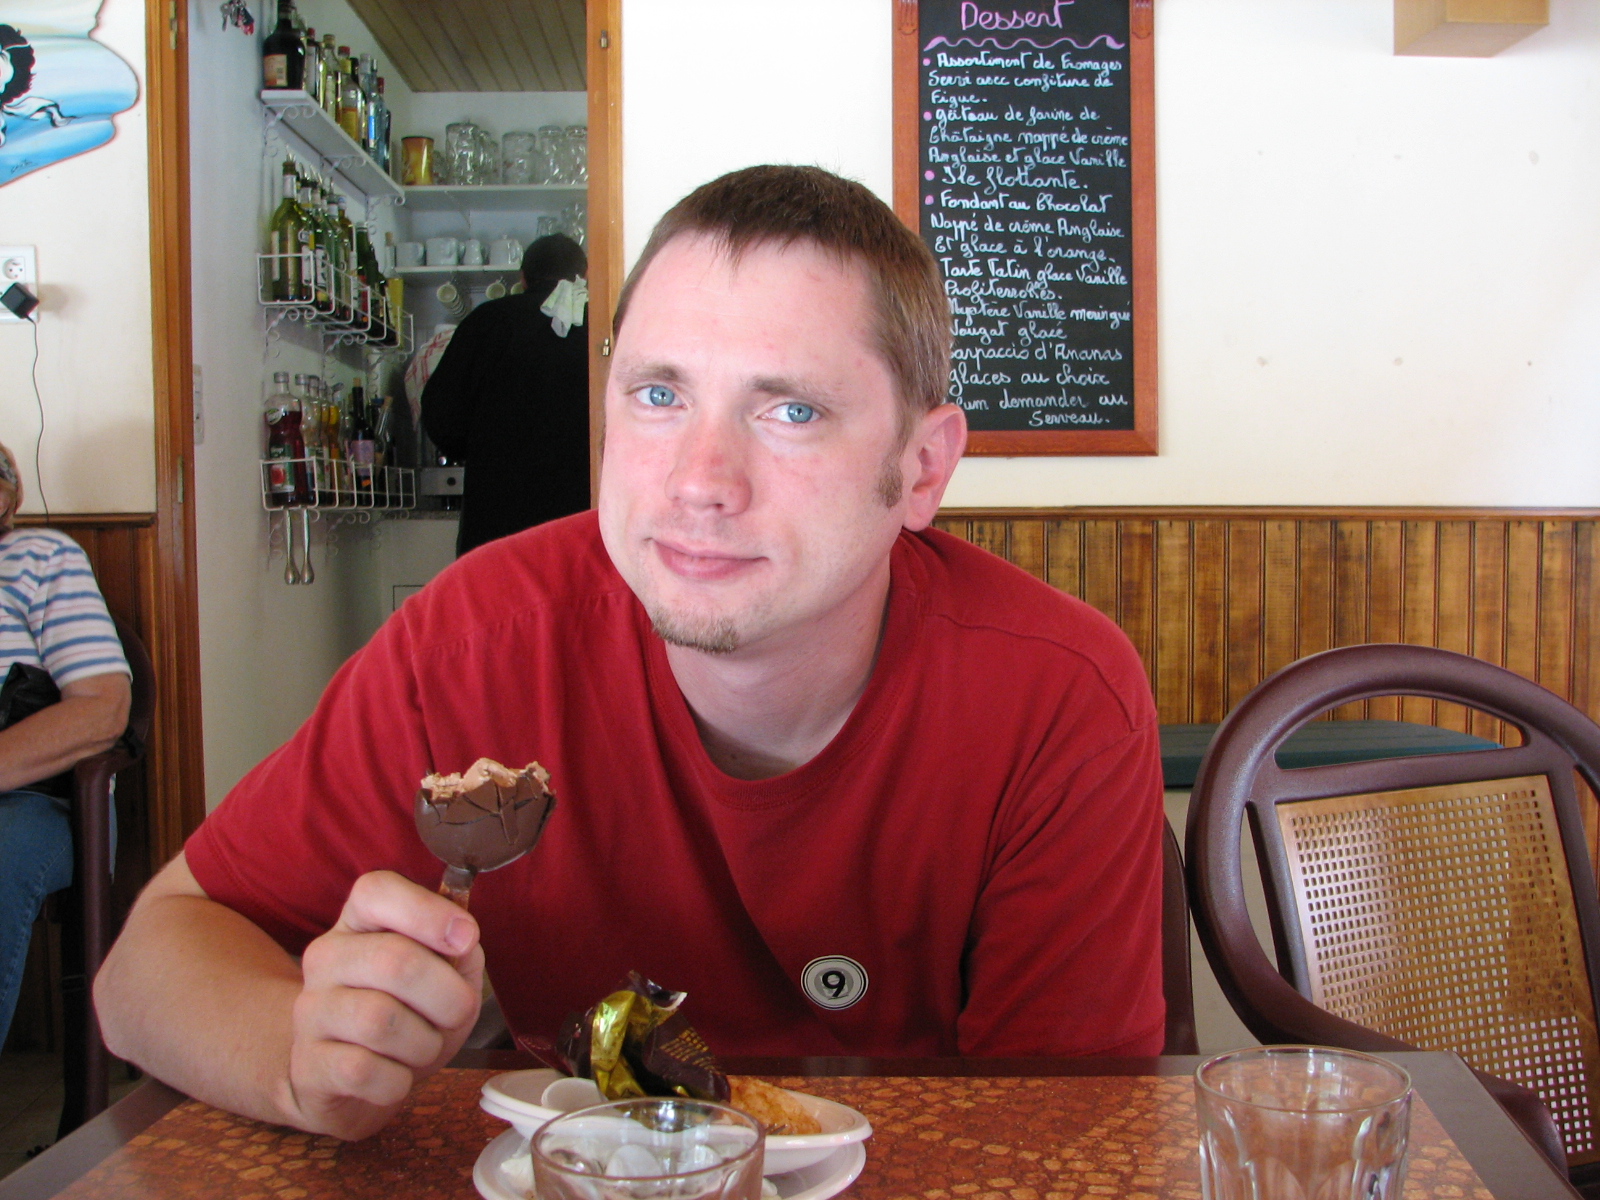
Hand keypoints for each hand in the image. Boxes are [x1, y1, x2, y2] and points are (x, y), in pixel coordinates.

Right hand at [286, 870, 483, 1138]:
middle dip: (448, 995)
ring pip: (380, 1021)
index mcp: (360, 921)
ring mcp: (311, 1010)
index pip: (377, 891)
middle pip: (394, 961)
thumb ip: (458, 948)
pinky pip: (364, 1071)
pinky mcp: (308, 1064)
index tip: (466, 937)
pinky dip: (398, 1080)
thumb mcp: (445, 971)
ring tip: (423, 1046)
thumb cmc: (409, 1011)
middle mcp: (326, 957)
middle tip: (458, 1012)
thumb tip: (461, 938)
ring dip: (424, 1042)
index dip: (428, 911)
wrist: (348, 1076)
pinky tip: (395, 1074)